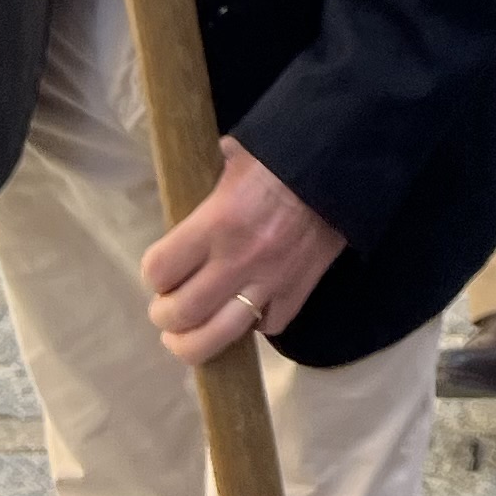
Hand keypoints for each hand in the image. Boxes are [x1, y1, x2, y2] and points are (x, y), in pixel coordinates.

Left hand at [140, 138, 346, 363]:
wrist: (342, 162)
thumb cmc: (282, 153)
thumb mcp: (233, 157)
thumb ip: (204, 181)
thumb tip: (186, 183)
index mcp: (216, 221)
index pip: (160, 270)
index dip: (153, 275)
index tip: (159, 273)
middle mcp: (238, 258)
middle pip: (182, 314)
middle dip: (165, 318)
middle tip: (166, 311)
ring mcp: (271, 281)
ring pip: (219, 337)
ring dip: (194, 342)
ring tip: (187, 336)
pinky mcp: (299, 291)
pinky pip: (268, 327)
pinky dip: (253, 326)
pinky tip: (246, 312)